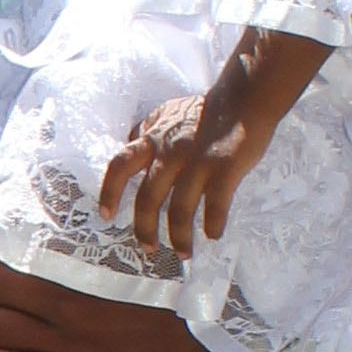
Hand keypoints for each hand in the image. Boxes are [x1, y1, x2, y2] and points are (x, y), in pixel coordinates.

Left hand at [98, 32, 323, 256]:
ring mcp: (197, 161)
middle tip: (148, 249)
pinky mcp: (225, 168)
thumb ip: (146, 133)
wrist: (244, 98)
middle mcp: (170, 152)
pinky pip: (215, 205)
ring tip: (183, 253)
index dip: (109, 192)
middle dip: (145, 230)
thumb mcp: (166, 115)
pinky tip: (213, 234)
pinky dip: (212, 224)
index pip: (120, 165)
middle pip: (147, 198)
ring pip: (180, 209)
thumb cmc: (204, 112)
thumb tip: (128, 145)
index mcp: (153, 140)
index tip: (107, 215)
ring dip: (180, 237)